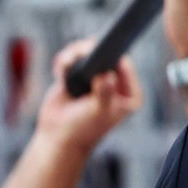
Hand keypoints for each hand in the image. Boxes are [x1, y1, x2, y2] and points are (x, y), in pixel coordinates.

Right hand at [35, 39, 141, 153]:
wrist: (58, 136)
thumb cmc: (83, 128)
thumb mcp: (99, 111)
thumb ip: (105, 93)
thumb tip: (108, 75)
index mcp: (130, 94)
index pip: (125, 66)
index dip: (113, 56)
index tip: (100, 52)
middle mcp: (115, 84)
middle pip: (106, 56)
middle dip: (90, 52)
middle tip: (78, 55)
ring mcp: (95, 79)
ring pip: (87, 54)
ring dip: (74, 54)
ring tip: (66, 62)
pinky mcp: (77, 77)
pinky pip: (72, 59)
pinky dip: (64, 61)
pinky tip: (60, 70)